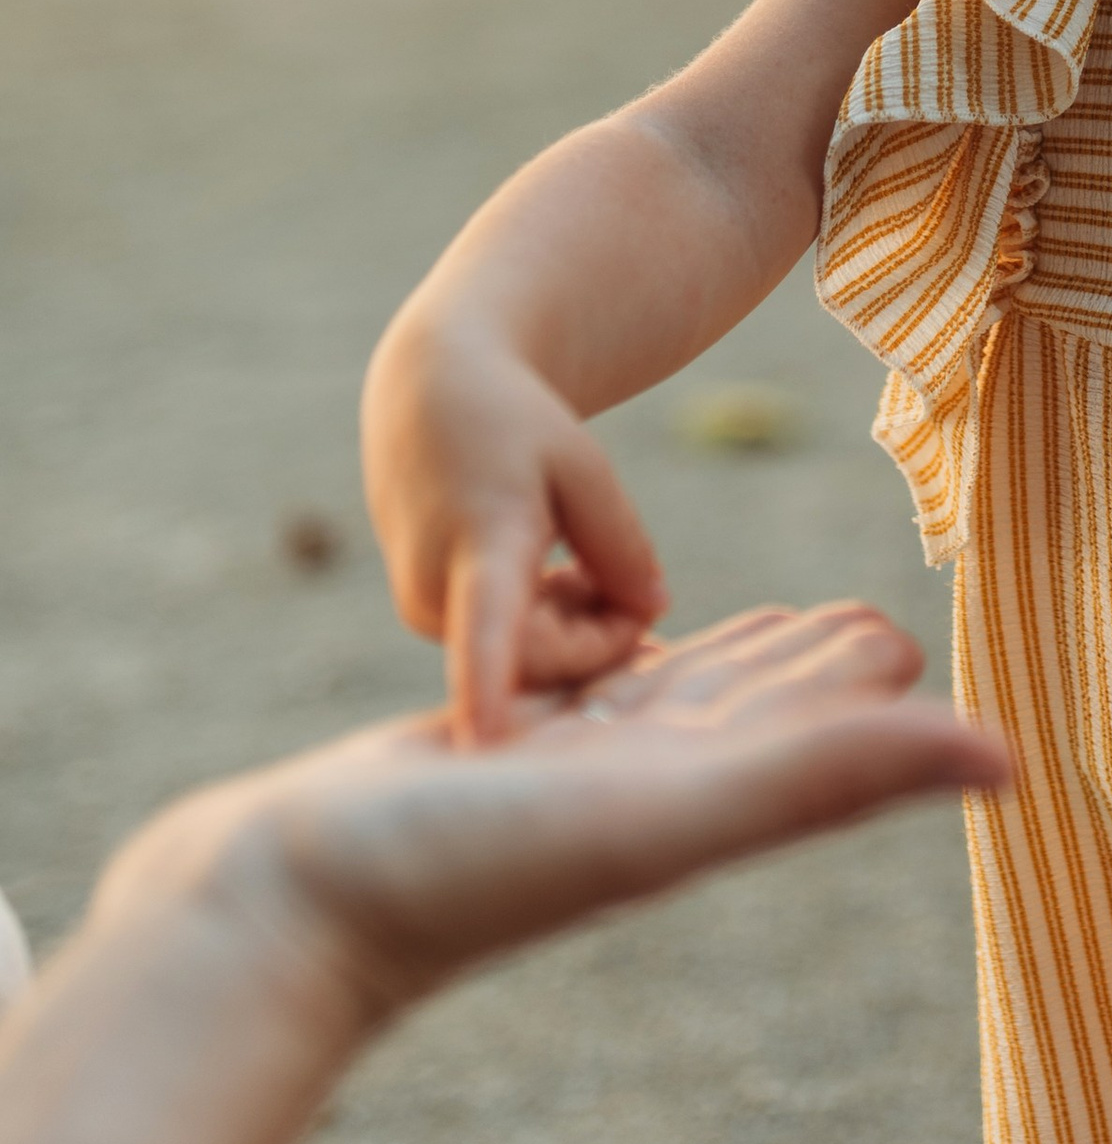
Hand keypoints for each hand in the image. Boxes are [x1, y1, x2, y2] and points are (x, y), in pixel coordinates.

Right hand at [89, 605, 1013, 1016]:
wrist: (271, 910)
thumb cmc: (459, 877)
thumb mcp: (672, 811)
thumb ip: (836, 769)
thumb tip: (1014, 756)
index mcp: (697, 805)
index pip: (813, 735)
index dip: (877, 694)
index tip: (934, 655)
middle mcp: (634, 797)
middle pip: (752, 718)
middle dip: (817, 672)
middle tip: (879, 622)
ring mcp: (548, 784)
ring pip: (663, 712)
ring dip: (731, 668)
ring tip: (779, 630)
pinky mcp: (468, 763)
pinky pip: (565, 707)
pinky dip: (610, 672)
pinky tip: (605, 660)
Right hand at [363, 316, 667, 740]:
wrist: (429, 396)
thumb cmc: (512, 423)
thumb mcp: (584, 467)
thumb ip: (621, 545)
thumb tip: (652, 611)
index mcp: (480, 547)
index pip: (485, 630)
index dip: (486, 690)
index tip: (482, 747)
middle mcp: (438, 594)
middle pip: (541, 659)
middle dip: (602, 637)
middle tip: (639, 590)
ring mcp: (427, 612)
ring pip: (526, 654)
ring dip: (577, 624)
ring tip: (592, 563)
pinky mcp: (431, 616)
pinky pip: (506, 641)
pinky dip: (550, 620)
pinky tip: (567, 577)